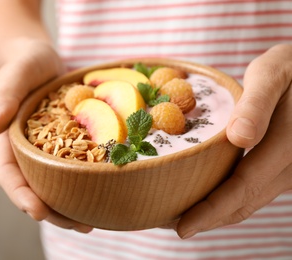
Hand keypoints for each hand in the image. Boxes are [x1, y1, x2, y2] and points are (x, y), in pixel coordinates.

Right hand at [0, 39, 92, 232]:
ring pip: (56, 183)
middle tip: (79, 225)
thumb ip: (2, 98)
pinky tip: (104, 191)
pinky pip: (74, 166)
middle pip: (36, 188)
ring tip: (94, 220)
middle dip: (54, 211)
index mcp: (8, 141)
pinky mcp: (67, 143)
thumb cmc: (22, 66)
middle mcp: (27, 151)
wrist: (40, 60)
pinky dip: (85, 181)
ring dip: (72, 204)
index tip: (38, 212)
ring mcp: (48, 149)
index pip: (10, 175)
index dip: (21, 196)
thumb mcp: (12, 76)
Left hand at [177, 44, 291, 238]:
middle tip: (169, 225)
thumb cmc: (290, 67)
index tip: (182, 227)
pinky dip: (228, 200)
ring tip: (182, 217)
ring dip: (216, 214)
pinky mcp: (282, 167)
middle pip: (245, 202)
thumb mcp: (273, 74)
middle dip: (207, 218)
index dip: (212, 210)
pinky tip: (207, 198)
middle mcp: (291, 165)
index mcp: (287, 144)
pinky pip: (254, 191)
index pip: (243, 186)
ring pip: (250, 201)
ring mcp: (288, 169)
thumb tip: (240, 138)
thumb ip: (257, 104)